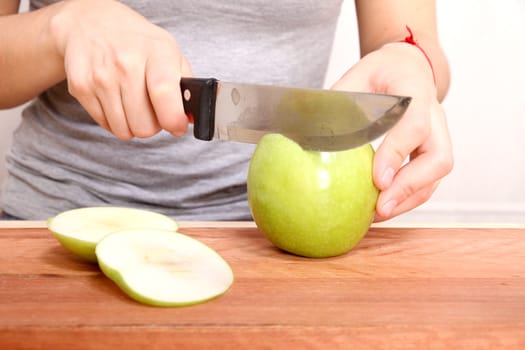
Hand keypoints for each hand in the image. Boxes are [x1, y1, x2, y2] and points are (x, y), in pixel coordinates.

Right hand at [49, 0, 191, 139]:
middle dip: (153, 125)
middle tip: (152, 111)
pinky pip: (105, 125)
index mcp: (156, 52)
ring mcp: (101, 76)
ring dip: (133, 125)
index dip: (173, 119)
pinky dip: (114, 120)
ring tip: (134, 105)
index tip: (177, 126)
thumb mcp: (168, 50)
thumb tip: (189, 118)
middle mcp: (126, 63)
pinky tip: (116, 100)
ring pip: (124, 131)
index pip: (164, 94)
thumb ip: (185, 84)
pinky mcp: (81, 87)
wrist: (89, 22)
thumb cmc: (136, 41)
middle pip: (144, 125)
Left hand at [332, 42, 452, 220]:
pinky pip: (429, 180)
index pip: (414, 125)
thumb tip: (304, 136)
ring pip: (436, 175)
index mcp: (414, 90)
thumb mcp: (354, 78)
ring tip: (378, 215)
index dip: (397, 154)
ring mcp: (438, 136)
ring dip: (408, 199)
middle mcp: (434, 116)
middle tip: (380, 206)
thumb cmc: (378, 74)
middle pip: (439, 158)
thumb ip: (336, 104)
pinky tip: (382, 208)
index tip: (377, 179)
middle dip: (409, 187)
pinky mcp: (433, 152)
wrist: (405, 69)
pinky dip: (407, 197)